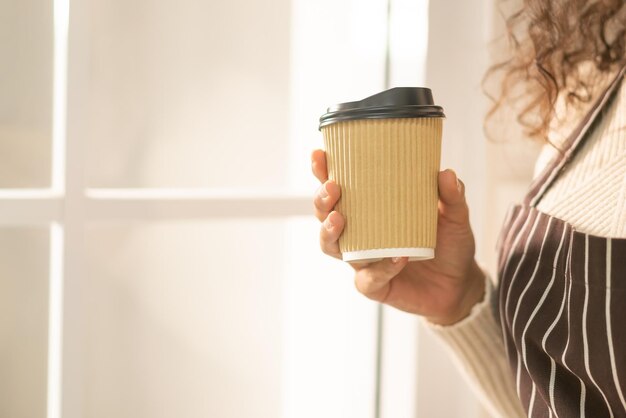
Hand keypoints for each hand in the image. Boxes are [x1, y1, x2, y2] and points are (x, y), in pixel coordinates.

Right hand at [312, 149, 484, 325]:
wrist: (460, 284)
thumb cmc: (448, 244)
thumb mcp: (455, 216)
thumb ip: (452, 196)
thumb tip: (446, 173)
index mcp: (370, 209)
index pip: (339, 187)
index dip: (323, 172)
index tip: (319, 155)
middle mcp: (359, 233)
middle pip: (325, 215)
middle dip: (321, 201)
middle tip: (333, 188)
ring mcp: (364, 260)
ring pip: (332, 247)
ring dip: (329, 233)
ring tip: (339, 219)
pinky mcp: (375, 286)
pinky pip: (369, 278)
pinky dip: (381, 269)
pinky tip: (397, 258)